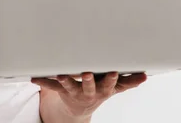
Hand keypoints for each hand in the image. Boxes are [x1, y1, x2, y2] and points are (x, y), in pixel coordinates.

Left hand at [32, 72, 146, 118]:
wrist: (79, 108)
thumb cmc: (98, 90)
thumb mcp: (114, 88)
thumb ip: (128, 82)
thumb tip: (145, 76)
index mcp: (103, 89)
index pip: (109, 84)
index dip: (111, 78)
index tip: (114, 71)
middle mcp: (89, 91)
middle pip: (89, 86)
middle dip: (88, 80)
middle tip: (86, 73)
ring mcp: (74, 91)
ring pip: (69, 86)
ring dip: (65, 80)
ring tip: (60, 75)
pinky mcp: (61, 91)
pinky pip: (51, 86)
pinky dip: (43, 82)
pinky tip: (35, 78)